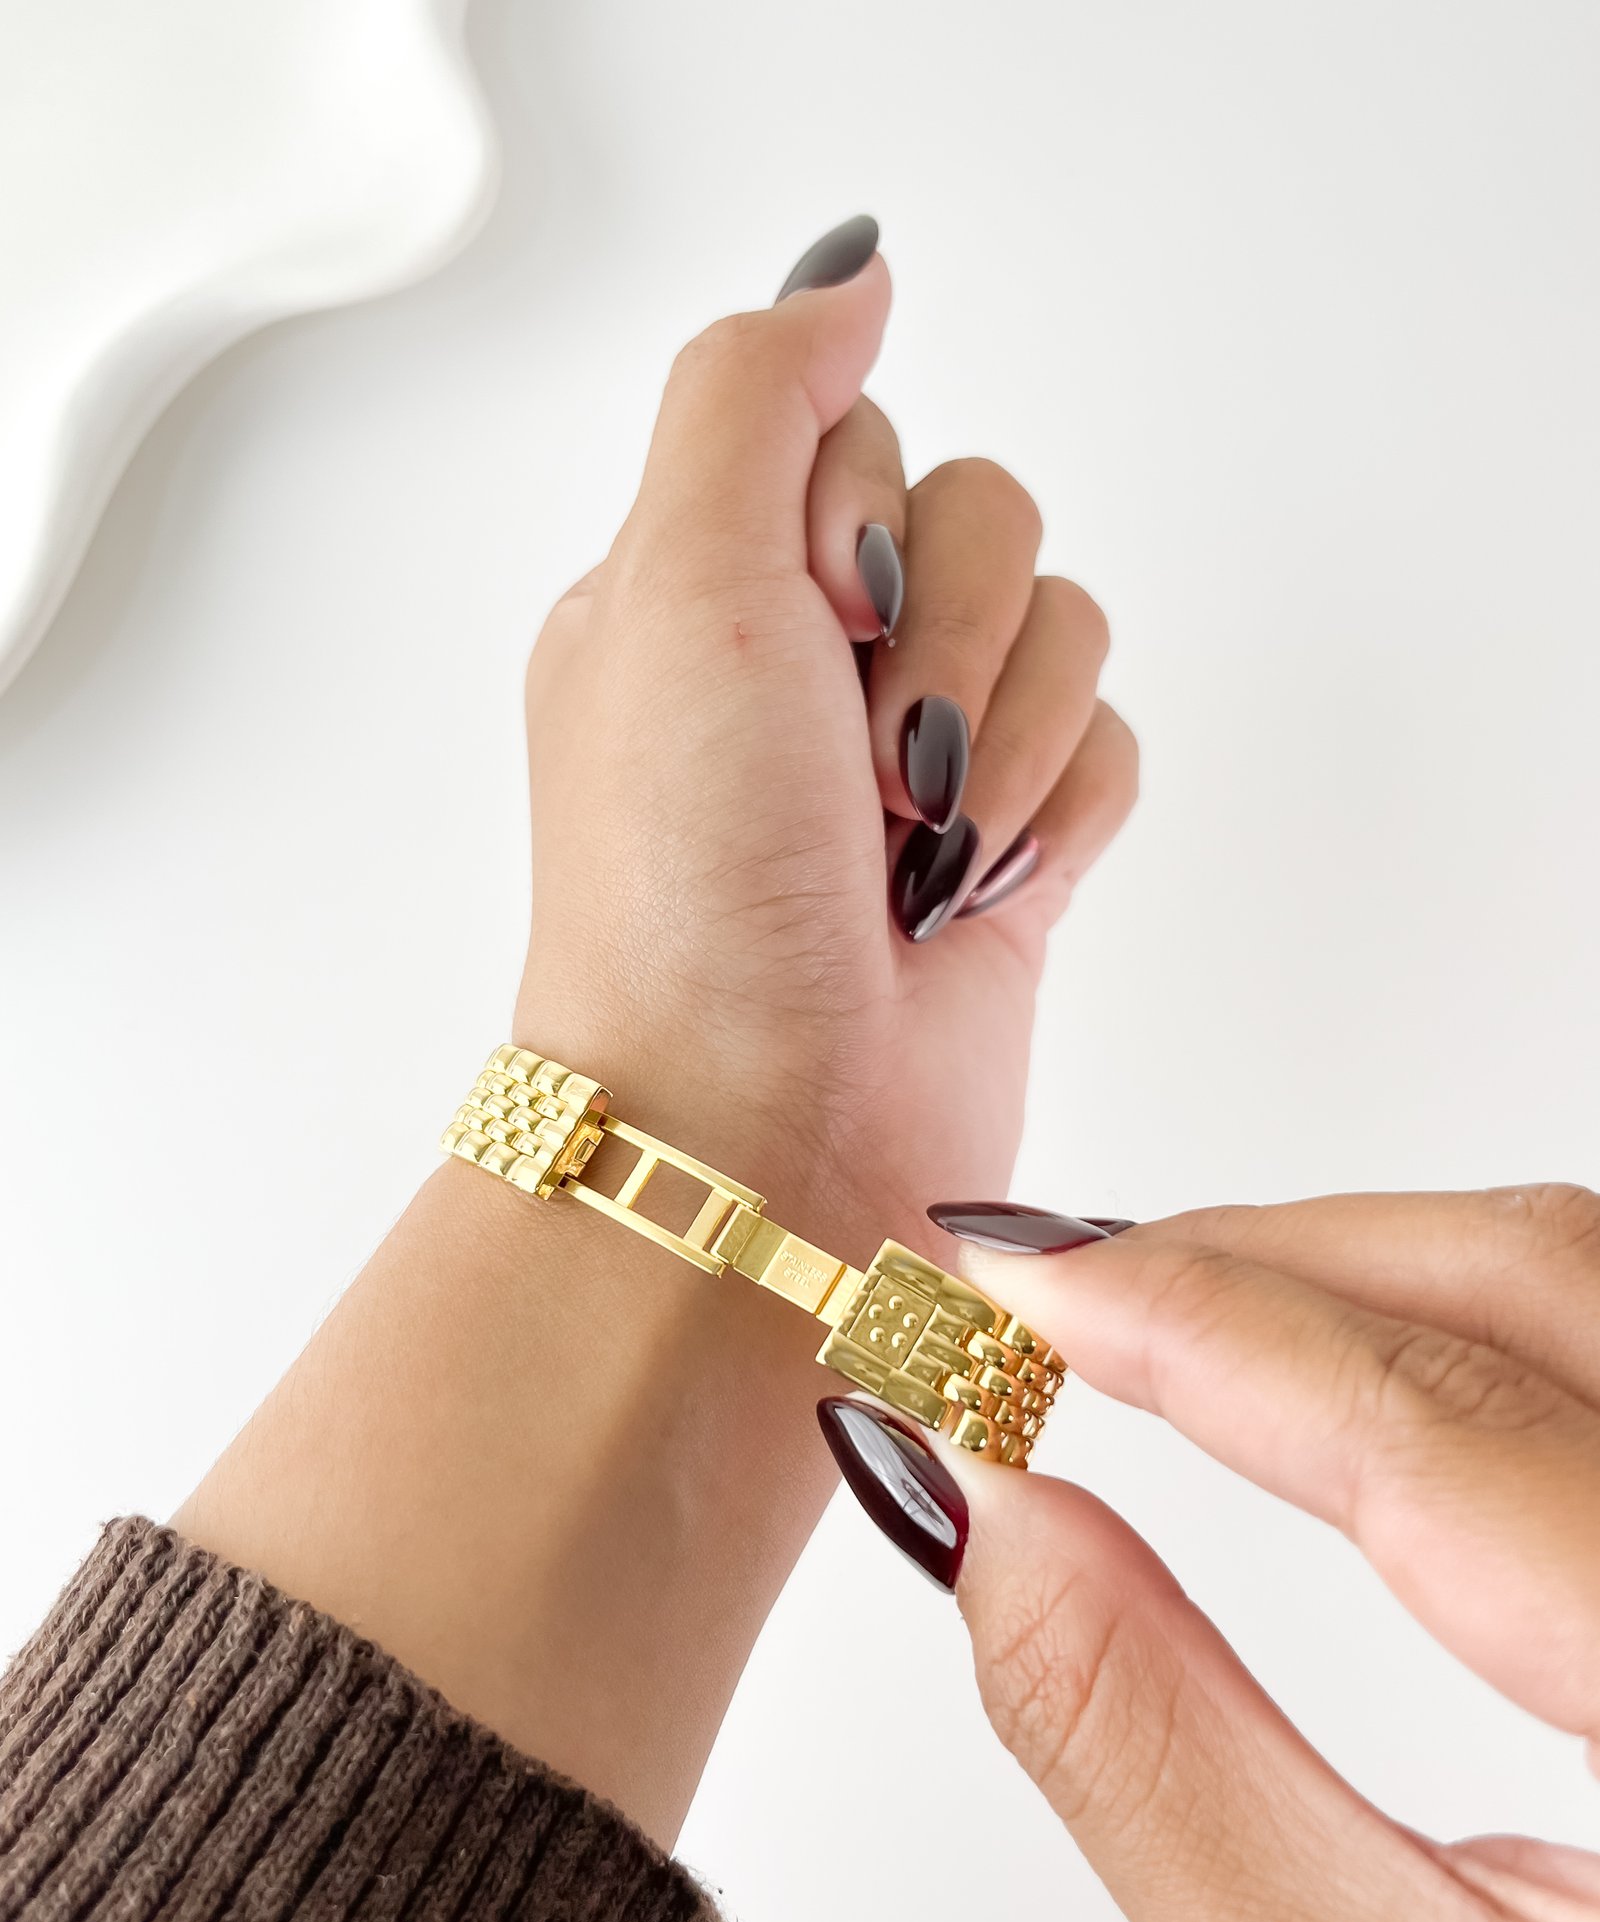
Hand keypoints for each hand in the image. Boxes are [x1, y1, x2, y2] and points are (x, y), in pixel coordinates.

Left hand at [175, 221, 1135, 1845]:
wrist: (760, 1130)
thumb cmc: (688, 880)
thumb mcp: (675, 577)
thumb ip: (756, 388)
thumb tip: (855, 276)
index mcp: (704, 584)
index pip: (860, 430)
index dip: (864, 521)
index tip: (810, 633)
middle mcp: (811, 663)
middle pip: (985, 517)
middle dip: (947, 643)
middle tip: (869, 772)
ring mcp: (917, 762)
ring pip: (1065, 630)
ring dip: (1005, 744)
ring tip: (918, 858)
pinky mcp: (1009, 852)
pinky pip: (1110, 748)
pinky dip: (1058, 820)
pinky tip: (978, 900)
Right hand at [824, 1186, 1599, 1921]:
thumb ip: (1152, 1753)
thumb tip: (984, 1514)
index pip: (1437, 1430)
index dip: (1195, 1325)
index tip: (1014, 1292)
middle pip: (1534, 1281)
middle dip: (1259, 1258)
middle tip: (1056, 1287)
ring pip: (1582, 1282)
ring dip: (1352, 1264)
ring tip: (1162, 1308)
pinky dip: (1446, 1314)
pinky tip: (1329, 1346)